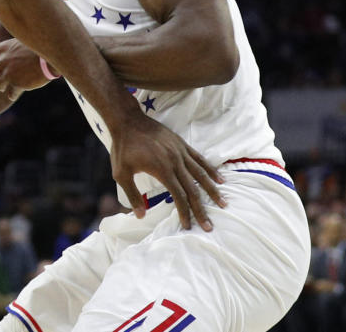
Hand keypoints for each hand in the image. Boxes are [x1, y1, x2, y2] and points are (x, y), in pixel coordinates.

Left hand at [0, 38, 51, 99]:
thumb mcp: (27, 40)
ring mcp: (10, 74)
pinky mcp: (18, 85)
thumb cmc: (42, 47)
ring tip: (8, 86)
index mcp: (5, 48)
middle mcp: (4, 61)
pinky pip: (11, 94)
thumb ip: (19, 44)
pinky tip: (15, 93)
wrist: (51, 58)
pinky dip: (12, 95)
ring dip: (2, 86)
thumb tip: (20, 42)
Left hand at [110, 112, 225, 231]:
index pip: (179, 196)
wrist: (127, 120)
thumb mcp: (121, 173)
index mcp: (162, 170)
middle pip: (193, 189)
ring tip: (223, 204)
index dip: (185, 213)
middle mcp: (175, 162)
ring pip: (201, 174)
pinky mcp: (182, 144)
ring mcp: (180, 152)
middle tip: (210, 226)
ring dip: (213, 191)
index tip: (188, 226)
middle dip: (201, 209)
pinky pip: (200, 159)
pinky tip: (220, 179)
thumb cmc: (123, 147)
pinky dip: (211, 170)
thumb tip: (140, 216)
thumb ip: (132, 195)